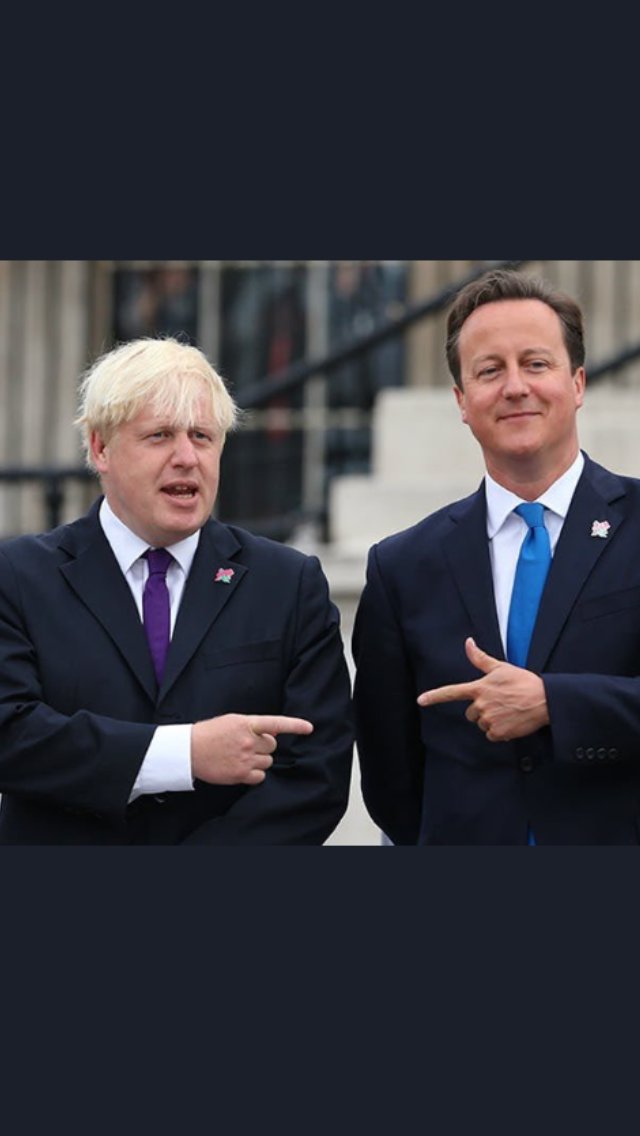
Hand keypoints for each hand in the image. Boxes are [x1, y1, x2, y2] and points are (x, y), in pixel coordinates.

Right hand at [191, 714, 313, 784]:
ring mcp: (245, 758)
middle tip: (247, 745)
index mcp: (246, 723)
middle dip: (264, 746)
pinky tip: (241, 768)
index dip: (295, 725)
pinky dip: (254, 774)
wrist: (188, 750)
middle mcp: (248, 741)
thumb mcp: (232, 721)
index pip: (276, 723)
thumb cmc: (210, 733)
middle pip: (272, 745)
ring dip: (259, 759)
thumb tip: (275, 731)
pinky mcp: (240, 774)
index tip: (309, 728)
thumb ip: (254, 725)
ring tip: (240, 756)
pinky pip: (260, 777)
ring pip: (267, 761)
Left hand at [417, 637, 548, 742]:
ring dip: (491, 721)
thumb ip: (480, 658)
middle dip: (481, 710)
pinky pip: (492, 735)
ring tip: (508, 711)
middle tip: (499, 703)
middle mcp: (480, 705)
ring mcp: (489, 719)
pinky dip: (500, 731)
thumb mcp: (501, 668)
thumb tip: (468, 642)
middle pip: (470, 714)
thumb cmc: (523, 682)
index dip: (434, 696)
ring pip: (481, 724)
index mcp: (479, 688)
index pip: (451, 692)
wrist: (544, 700)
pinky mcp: (498, 732)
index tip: (420, 701)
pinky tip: (511, 721)